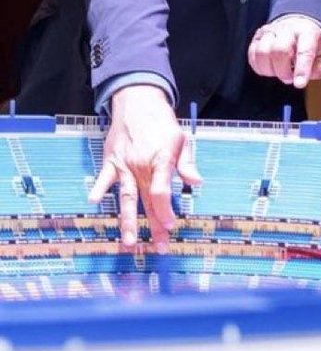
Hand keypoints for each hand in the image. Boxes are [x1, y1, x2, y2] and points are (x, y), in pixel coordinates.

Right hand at [88, 84, 201, 250]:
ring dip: (127, 221)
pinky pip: (104, 178)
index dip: (166, 210)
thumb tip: (197, 183)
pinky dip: (99, 189)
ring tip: (129, 243)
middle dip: (153, 226)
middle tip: (160, 248)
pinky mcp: (111, 161)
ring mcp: (124, 165)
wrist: (138, 102)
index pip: (161, 191)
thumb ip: (187, 164)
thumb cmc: (162, 123)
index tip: (170, 226)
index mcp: (160, 160)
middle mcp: (141, 165)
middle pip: (147, 201)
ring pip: (126, 197)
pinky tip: (94, 202)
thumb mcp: (181, 140)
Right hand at [248, 16, 320, 87]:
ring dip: (271, 70)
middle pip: (279, 51)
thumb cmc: (309, 42)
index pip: (304, 51)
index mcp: (307, 32)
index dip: (301, 69)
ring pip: (262, 53)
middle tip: (289, 77)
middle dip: (283, 71)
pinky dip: (261, 68)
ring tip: (280, 71)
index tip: (299, 84)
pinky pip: (252, 56)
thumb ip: (320, 67)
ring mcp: (270, 32)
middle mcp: (287, 29)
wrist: (296, 25)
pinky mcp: (257, 38)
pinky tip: (271, 67)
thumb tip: (310, 74)